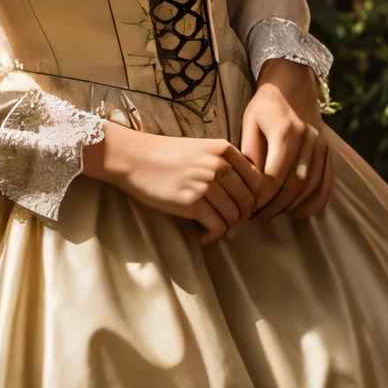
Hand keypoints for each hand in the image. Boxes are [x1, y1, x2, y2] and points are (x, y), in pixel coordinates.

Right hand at [83, 122, 268, 244]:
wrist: (132, 158)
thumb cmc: (163, 155)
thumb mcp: (199, 149)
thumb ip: (222, 163)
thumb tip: (241, 193)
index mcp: (223, 150)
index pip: (255, 180)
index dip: (254, 199)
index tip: (243, 210)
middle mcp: (219, 165)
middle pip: (247, 200)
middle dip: (243, 218)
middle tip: (231, 227)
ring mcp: (206, 183)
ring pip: (234, 215)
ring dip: (229, 230)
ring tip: (217, 233)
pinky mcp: (191, 202)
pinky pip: (217, 226)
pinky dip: (214, 237)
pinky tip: (205, 238)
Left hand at [240, 59, 333, 220]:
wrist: (293, 83)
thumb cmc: (266, 104)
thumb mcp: (250, 121)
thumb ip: (250, 150)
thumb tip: (248, 182)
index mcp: (286, 132)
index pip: (274, 175)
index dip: (261, 196)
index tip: (248, 206)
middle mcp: (308, 140)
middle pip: (295, 184)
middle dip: (276, 205)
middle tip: (258, 216)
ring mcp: (321, 146)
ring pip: (311, 185)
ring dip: (293, 206)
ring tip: (273, 215)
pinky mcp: (327, 151)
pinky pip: (326, 181)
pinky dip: (315, 200)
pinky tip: (301, 213)